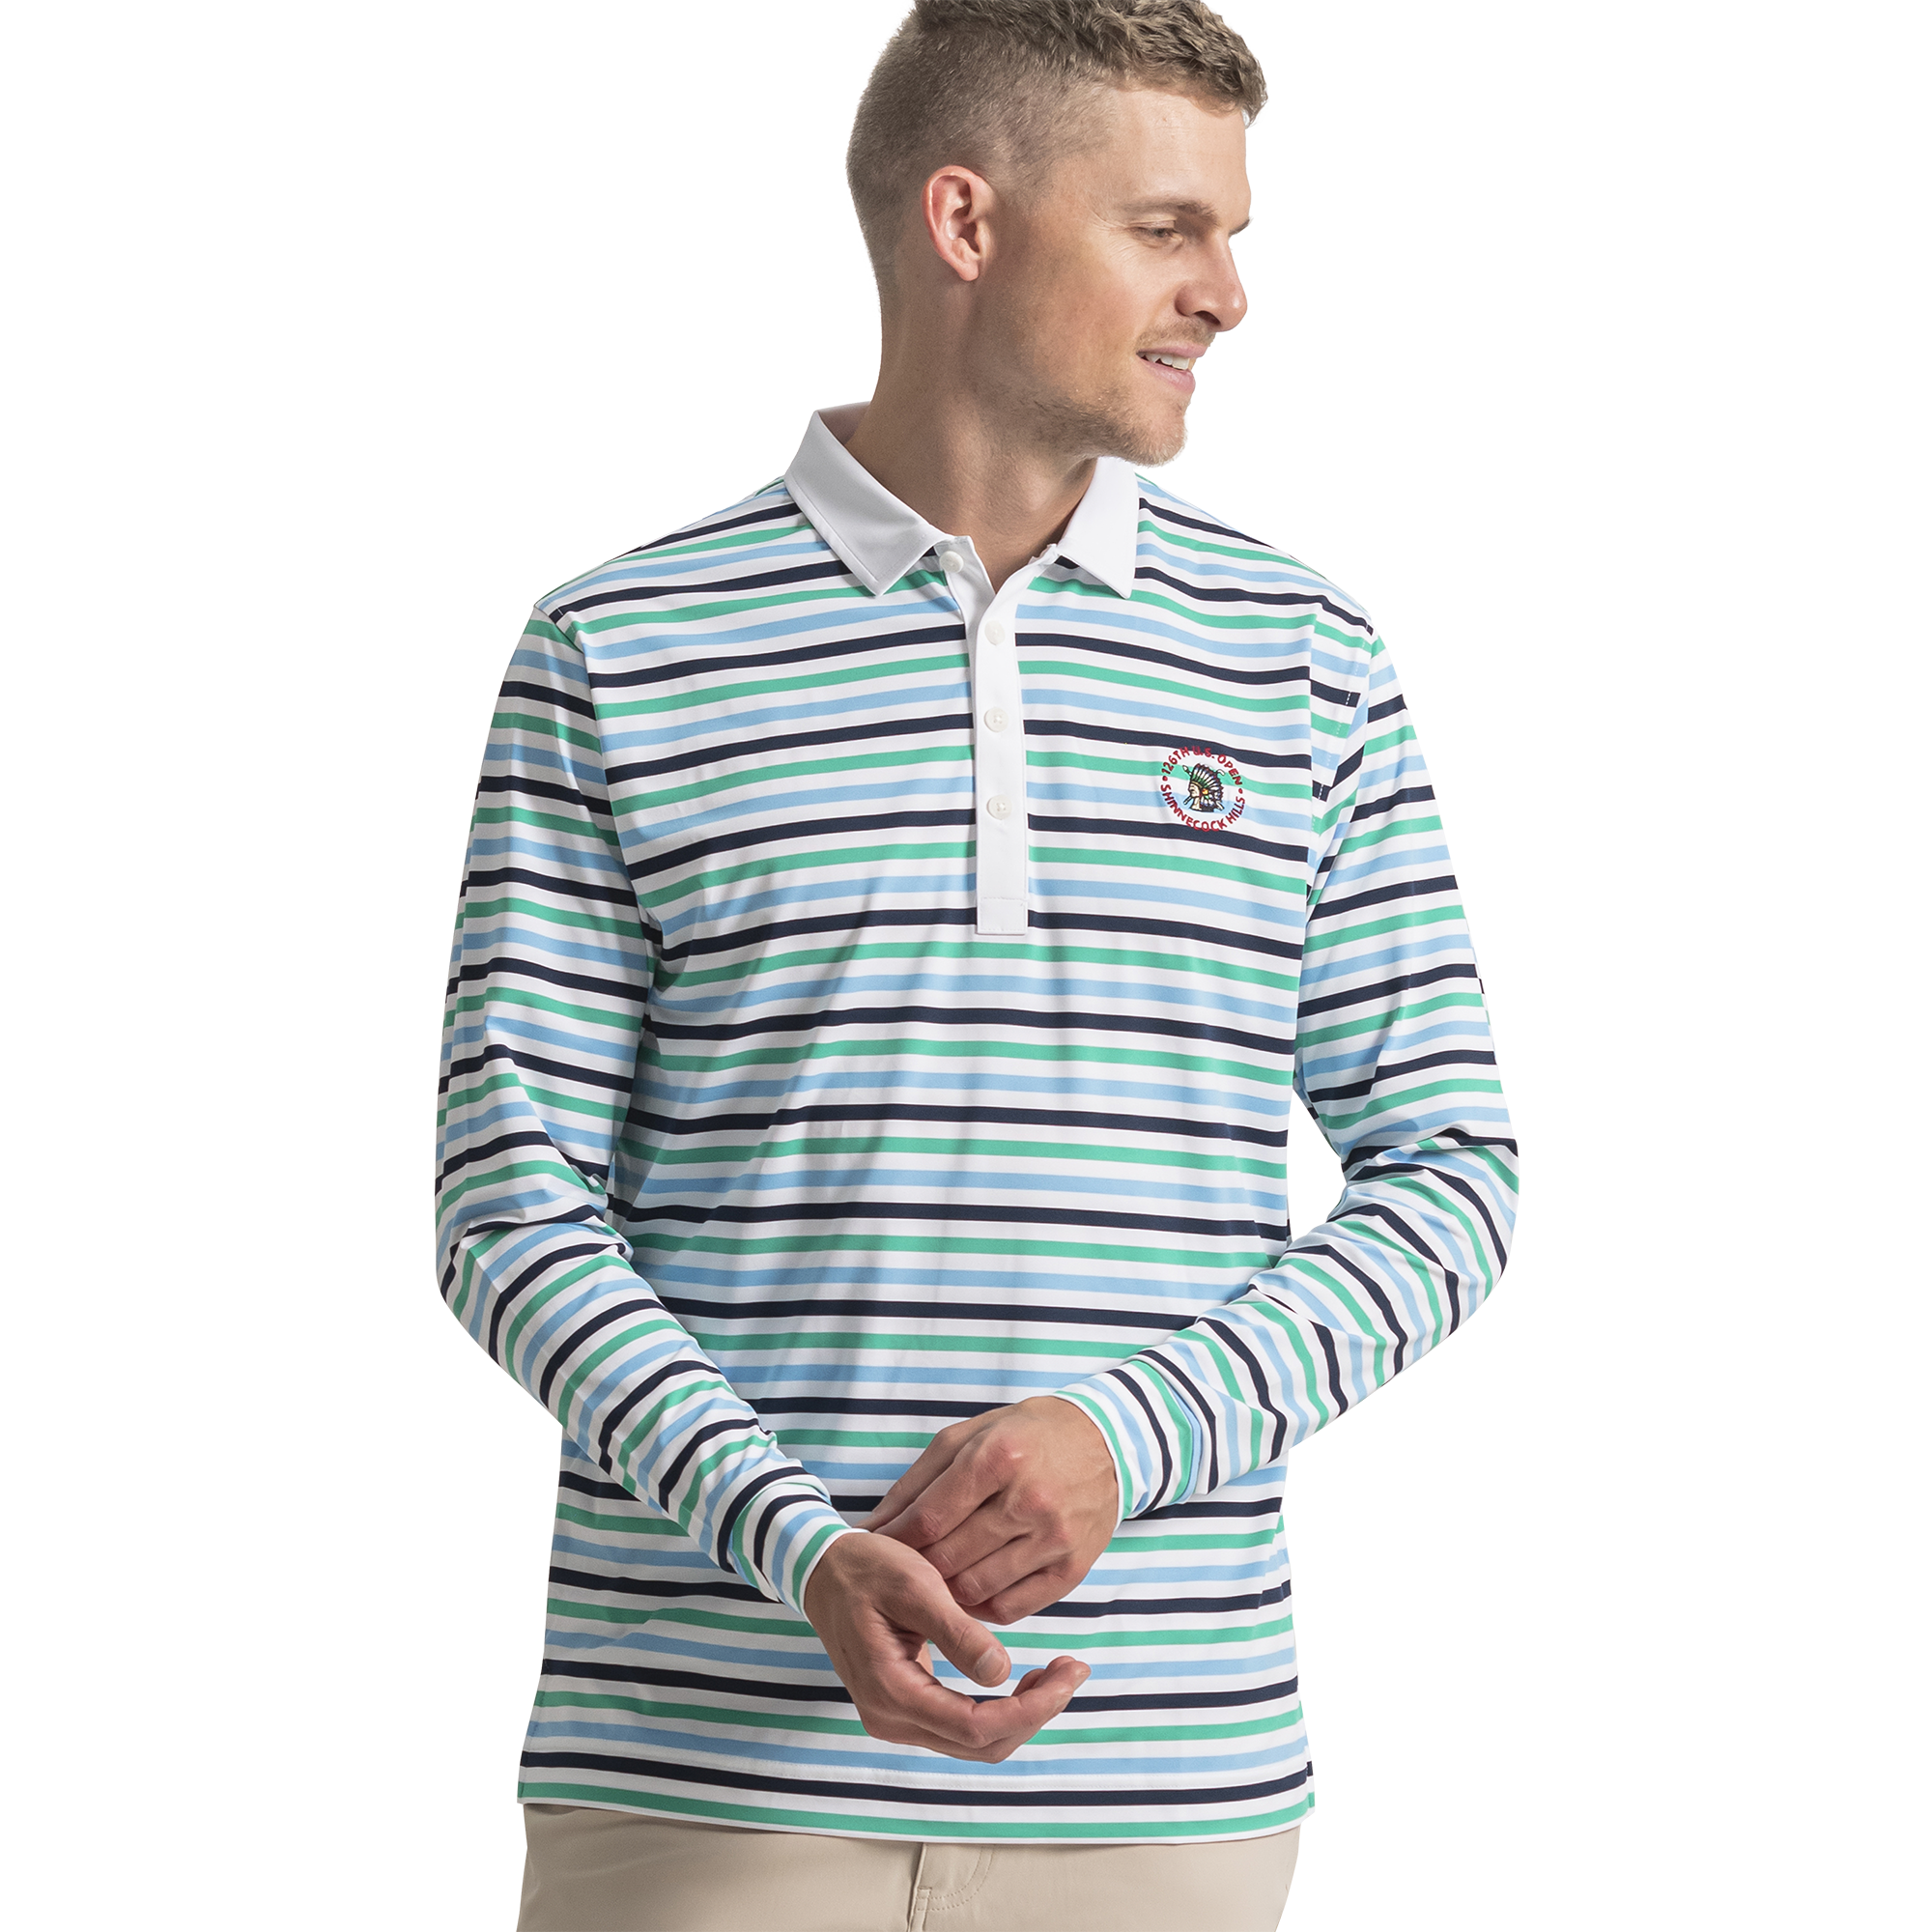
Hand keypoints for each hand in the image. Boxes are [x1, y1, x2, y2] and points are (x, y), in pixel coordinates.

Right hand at [802, 1531, 1089, 1761]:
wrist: (824, 1569)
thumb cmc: (867, 1568)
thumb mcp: (916, 1586)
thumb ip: (958, 1633)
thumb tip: (1003, 1674)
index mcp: (892, 1692)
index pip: (976, 1727)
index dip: (1031, 1709)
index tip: (1068, 1673)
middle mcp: (891, 1718)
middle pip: (981, 1744)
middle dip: (1035, 1712)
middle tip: (1073, 1669)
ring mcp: (895, 1717)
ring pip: (974, 1741)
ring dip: (1021, 1713)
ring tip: (1056, 1672)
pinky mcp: (905, 1706)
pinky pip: (961, 1725)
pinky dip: (1000, 1709)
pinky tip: (1023, 1679)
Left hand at [862, 1397, 1119, 1624]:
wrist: (1104, 1442)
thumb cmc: (1024, 1435)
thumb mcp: (967, 1437)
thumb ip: (918, 1482)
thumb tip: (874, 1528)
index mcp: (999, 1458)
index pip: (930, 1519)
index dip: (896, 1540)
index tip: (877, 1549)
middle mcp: (1029, 1500)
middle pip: (950, 1558)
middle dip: (917, 1567)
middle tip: (903, 1567)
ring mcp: (1054, 1538)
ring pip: (976, 1589)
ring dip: (946, 1590)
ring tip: (935, 1578)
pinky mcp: (1073, 1568)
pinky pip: (1012, 1608)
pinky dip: (982, 1607)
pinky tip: (972, 1588)